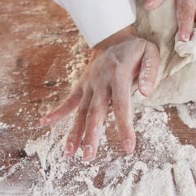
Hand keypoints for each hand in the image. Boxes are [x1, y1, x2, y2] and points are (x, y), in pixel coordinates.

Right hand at [40, 26, 159, 160]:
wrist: (114, 38)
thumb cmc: (135, 50)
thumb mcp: (150, 53)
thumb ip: (149, 72)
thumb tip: (146, 94)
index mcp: (118, 75)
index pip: (122, 106)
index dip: (124, 127)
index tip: (127, 147)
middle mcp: (100, 82)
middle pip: (95, 112)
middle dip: (91, 135)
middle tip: (89, 157)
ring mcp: (89, 84)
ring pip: (80, 111)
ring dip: (74, 132)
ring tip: (69, 153)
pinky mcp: (82, 85)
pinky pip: (69, 100)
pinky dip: (57, 111)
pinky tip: (45, 123)